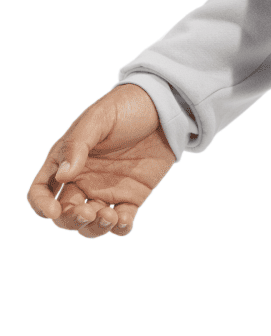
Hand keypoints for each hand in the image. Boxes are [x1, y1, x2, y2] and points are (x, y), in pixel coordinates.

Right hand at [27, 82, 174, 236]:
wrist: (164, 107)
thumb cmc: (125, 107)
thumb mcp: (98, 119)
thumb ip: (78, 145)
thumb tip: (62, 176)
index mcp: (67, 161)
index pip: (42, 190)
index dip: (41, 205)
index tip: (54, 211)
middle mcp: (83, 180)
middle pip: (64, 214)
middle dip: (71, 220)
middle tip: (87, 212)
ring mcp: (107, 190)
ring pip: (91, 224)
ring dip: (94, 228)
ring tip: (109, 216)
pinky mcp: (132, 196)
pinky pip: (122, 221)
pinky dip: (121, 228)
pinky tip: (124, 221)